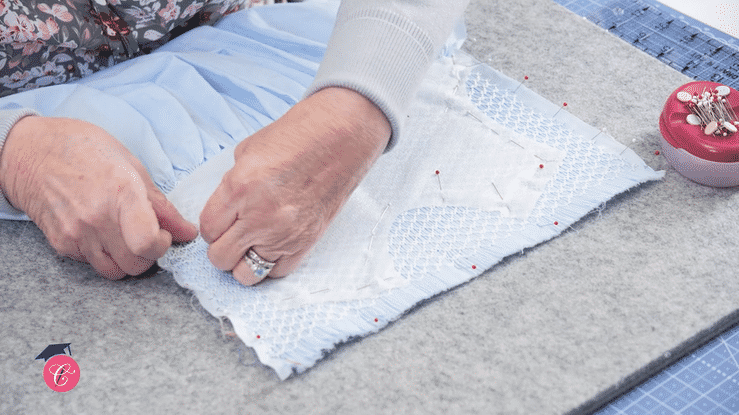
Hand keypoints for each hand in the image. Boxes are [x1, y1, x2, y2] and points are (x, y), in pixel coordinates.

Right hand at [0, 116, 197, 278]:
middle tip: (147, 236)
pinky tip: (103, 234)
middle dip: (149, 256)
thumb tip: (187, 231)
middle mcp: (97, 218)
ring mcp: (76, 234)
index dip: (162, 245)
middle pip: (135, 265)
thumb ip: (161, 205)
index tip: (164, 234)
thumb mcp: (132, 166)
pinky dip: (104, 256)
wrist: (32, 152)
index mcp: (121, 193)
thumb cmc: (86, 150)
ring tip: (127, 238)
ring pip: (114, 272)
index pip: (147, 243)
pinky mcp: (61, 243)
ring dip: (127, 261)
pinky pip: (92, 264)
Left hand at [200, 87, 390, 284]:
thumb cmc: (298, 137)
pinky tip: (275, 244)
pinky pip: (278, 271)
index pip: (208, 230)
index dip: (212, 226)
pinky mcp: (306, 242)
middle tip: (233, 234)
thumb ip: (231, 185)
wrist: (341, 137)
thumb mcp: (249, 152)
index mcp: (239, 189)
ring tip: (253, 244)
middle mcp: (259, 217)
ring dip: (244, 261)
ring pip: (247, 274)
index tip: (221, 221)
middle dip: (222, 247)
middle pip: (221, 258)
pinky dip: (272, 263)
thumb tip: (225, 207)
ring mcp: (284, 234)